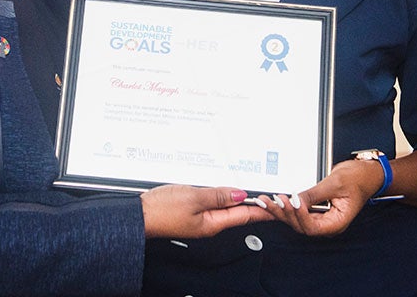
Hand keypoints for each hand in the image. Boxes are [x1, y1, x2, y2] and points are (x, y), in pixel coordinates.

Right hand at [140, 185, 272, 238]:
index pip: (244, 216)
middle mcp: (208, 223)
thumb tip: (240, 194)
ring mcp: (200, 219)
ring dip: (240, 200)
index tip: (277, 205)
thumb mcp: (193, 198)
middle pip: (237, 213)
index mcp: (212, 223)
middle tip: (271, 198)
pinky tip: (227, 193)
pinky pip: (213, 205)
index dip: (262, 209)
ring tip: (255, 194)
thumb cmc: (161, 210)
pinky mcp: (191, 213)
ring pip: (225, 208)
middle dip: (255, 205)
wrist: (139, 215)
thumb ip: (218, 195)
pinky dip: (224, 198)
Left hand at [252, 159, 383, 236]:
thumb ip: (314, 194)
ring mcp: (320, 216)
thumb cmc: (358, 179)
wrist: (366, 172)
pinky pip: (297, 210)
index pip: (312, 227)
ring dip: (280, 210)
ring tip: (265, 201)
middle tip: (269, 201)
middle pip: (300, 225)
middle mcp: (327, 223)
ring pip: (295, 219)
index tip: (292, 201)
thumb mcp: (335, 184)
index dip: (299, 216)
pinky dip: (285, 205)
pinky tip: (273, 201)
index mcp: (336, 222)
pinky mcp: (314, 208)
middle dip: (283, 213)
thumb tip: (295, 200)